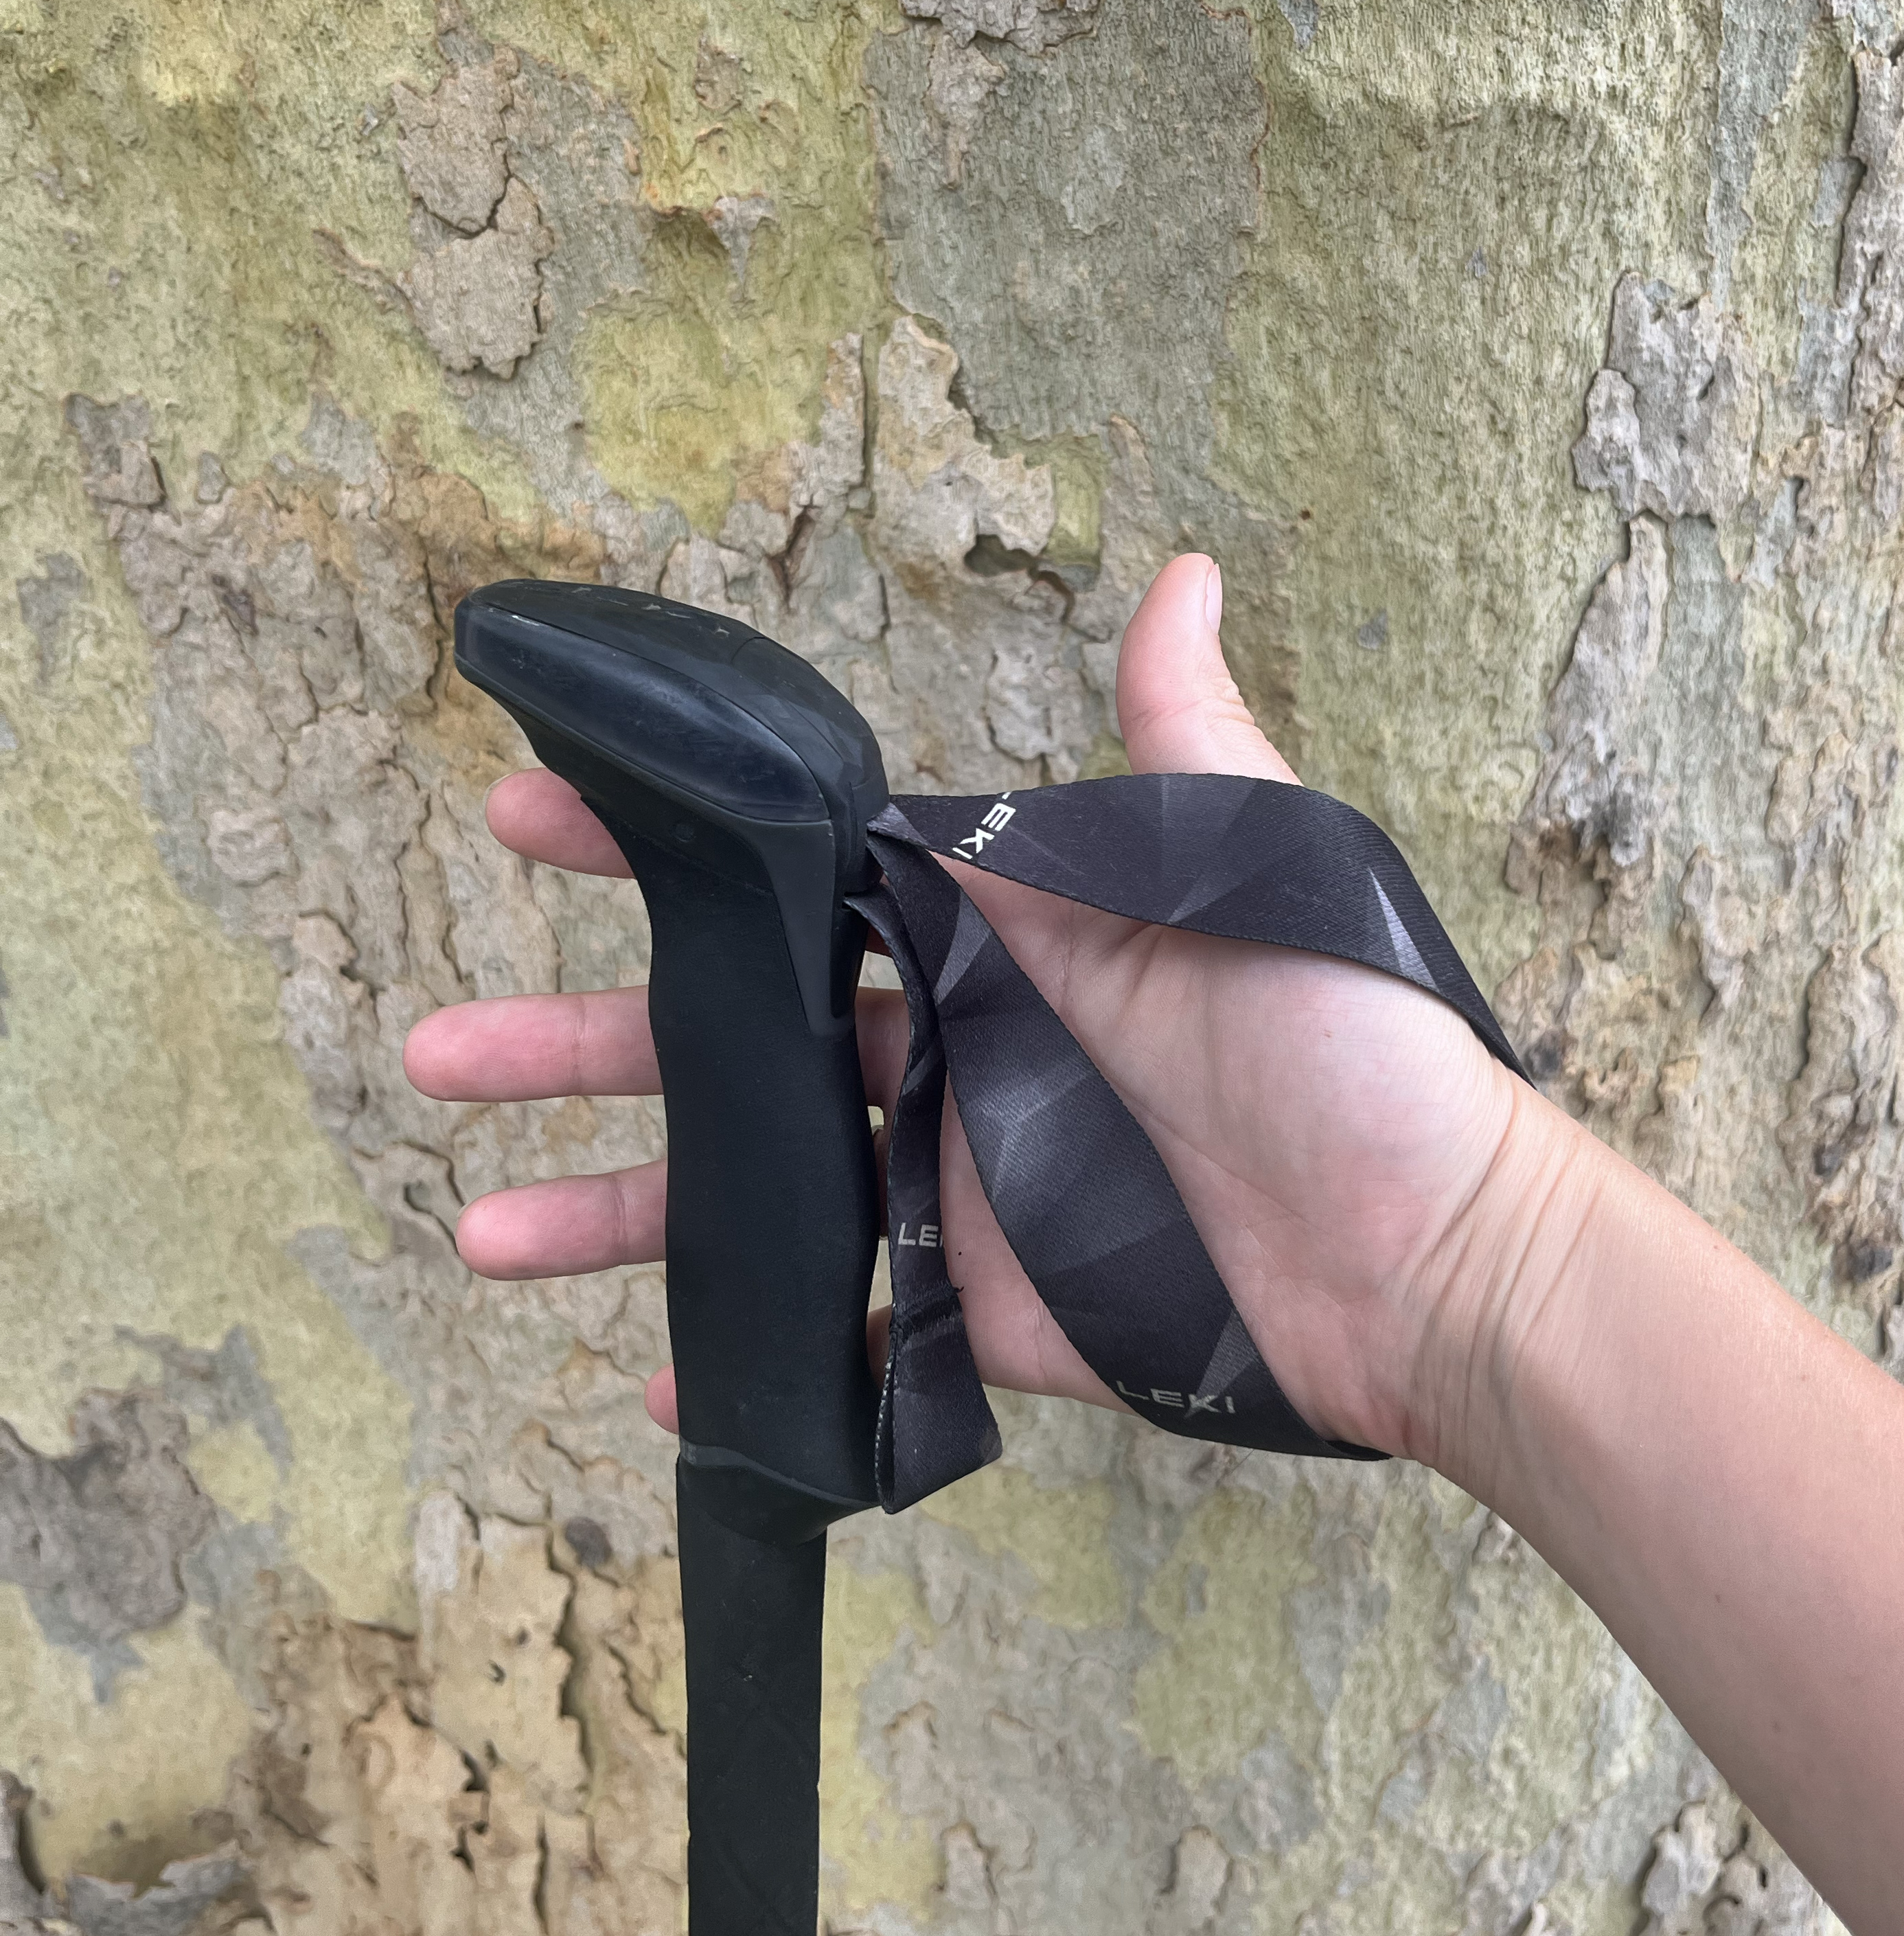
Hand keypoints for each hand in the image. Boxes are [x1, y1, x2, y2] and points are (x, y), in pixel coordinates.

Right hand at [404, 555, 1540, 1466]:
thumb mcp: (1260, 866)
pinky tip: (649, 1369)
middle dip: (581, 1039)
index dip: (659, 851)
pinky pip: (841, 1331)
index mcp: (993, 934)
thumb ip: (1182, 736)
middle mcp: (952, 1051)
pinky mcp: (987, 1314)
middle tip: (442, 1047)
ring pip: (751, 1190)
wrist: (1430, 1255)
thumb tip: (1180, 567)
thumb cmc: (1346, 1046)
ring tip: (477, 1222)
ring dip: (614, 1205)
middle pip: (730, 1040)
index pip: (792, 879)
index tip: (529, 815)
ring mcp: (956, 1187)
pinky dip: (749, 1355)